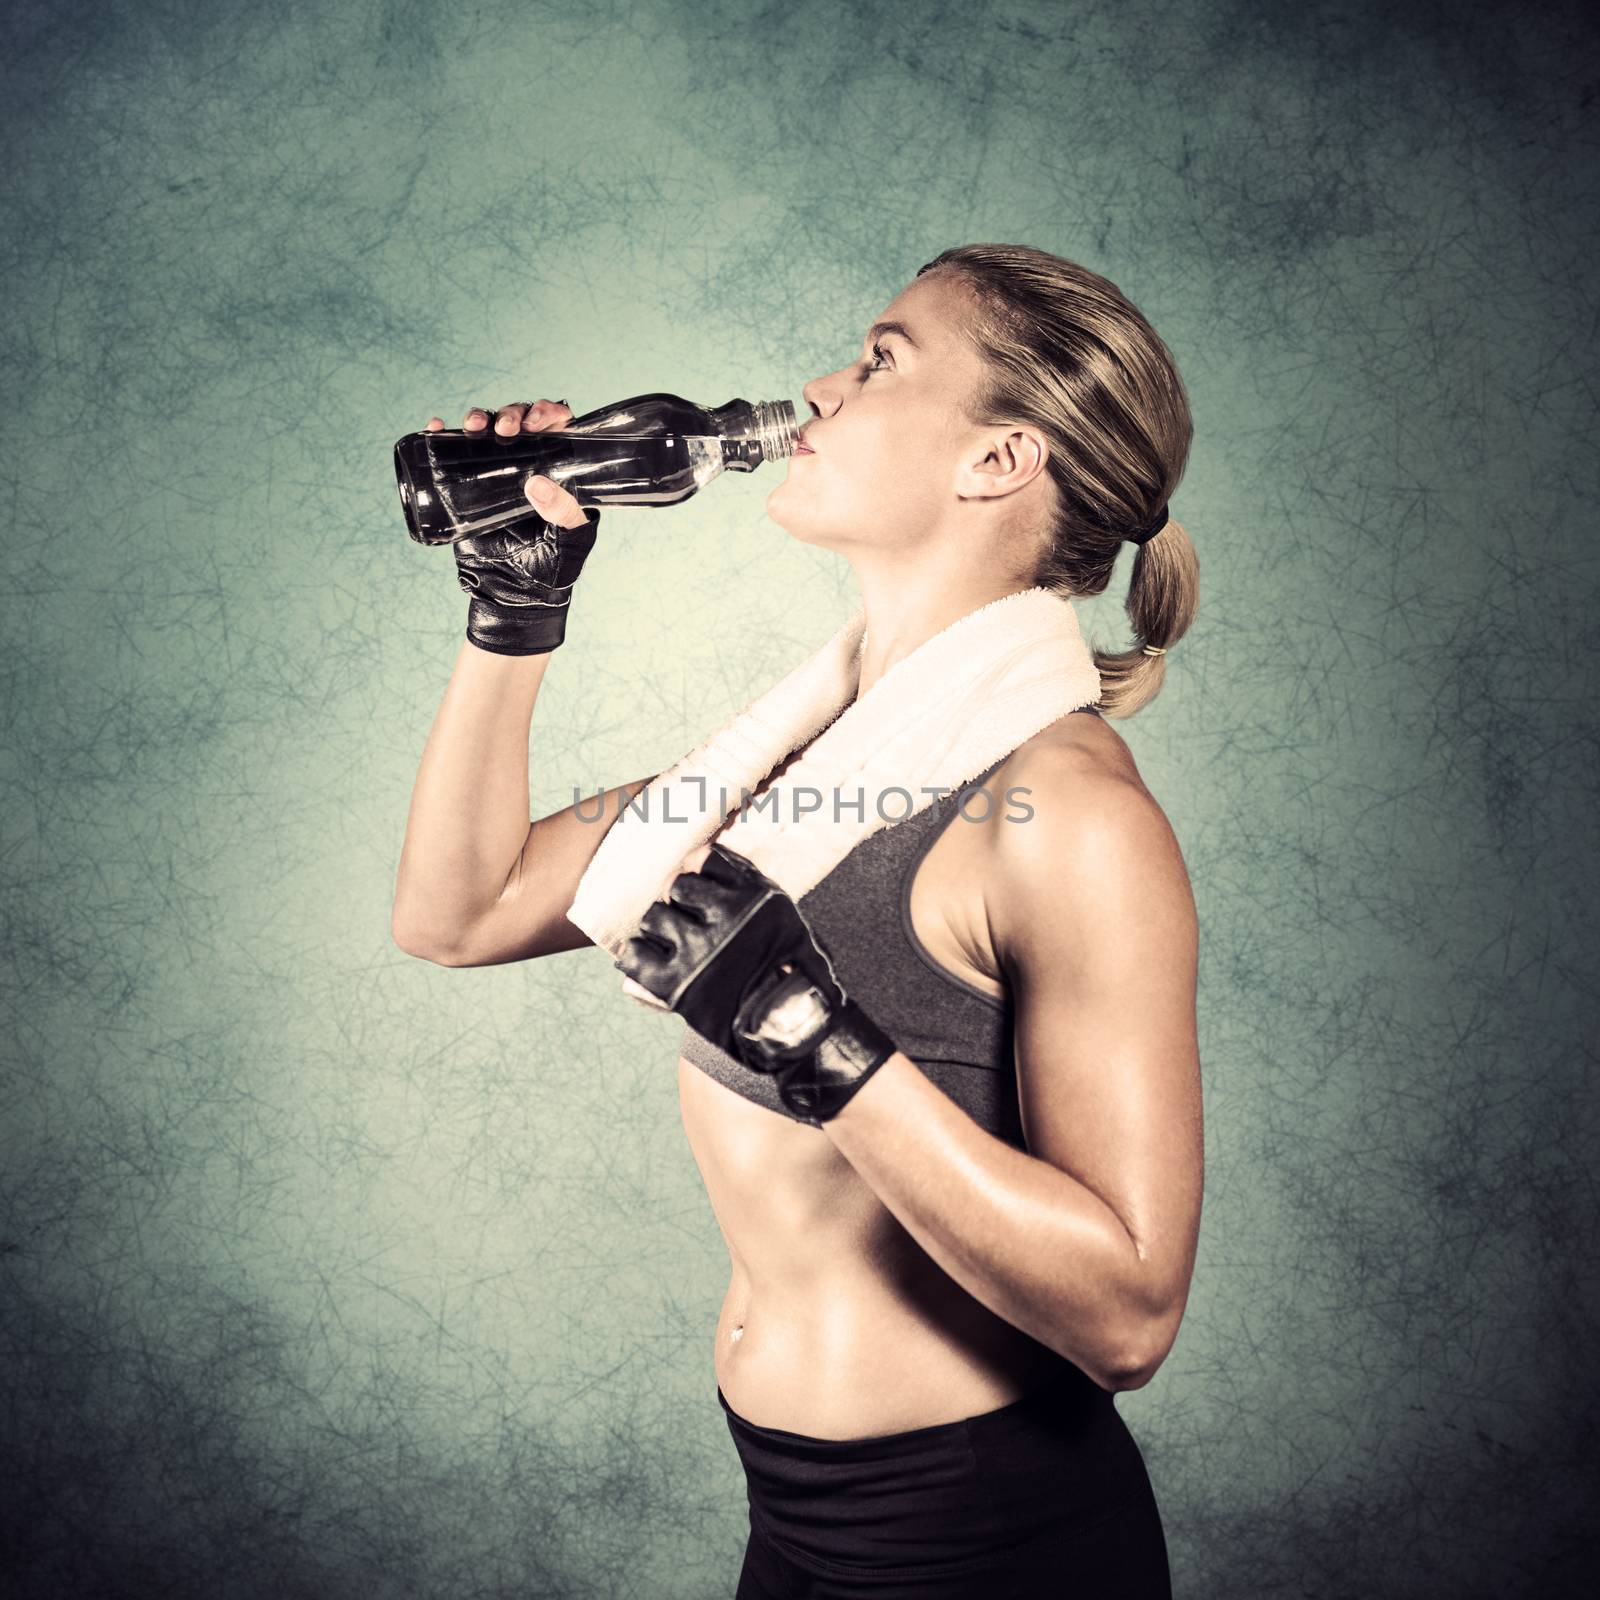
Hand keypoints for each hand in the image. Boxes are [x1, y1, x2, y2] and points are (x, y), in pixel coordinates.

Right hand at [426, 399, 598, 655]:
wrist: (514, 594)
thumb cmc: (552, 568)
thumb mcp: (569, 540)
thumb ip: (563, 513)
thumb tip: (538, 483)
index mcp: (559, 470)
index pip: (557, 427)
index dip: (548, 412)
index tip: (538, 421)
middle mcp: (529, 464)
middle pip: (519, 421)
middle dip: (512, 414)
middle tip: (507, 428)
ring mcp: (497, 473)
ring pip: (488, 430)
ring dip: (481, 417)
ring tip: (476, 426)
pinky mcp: (470, 486)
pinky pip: (455, 453)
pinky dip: (444, 435)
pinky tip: (439, 427)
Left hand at [615, 842, 897, 1126]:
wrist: (791, 1031)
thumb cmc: (796, 976)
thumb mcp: (788, 920)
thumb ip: (749, 887)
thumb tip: (697, 857)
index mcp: (756, 897)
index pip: (705, 859)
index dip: (698, 870)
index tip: (701, 888)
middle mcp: (727, 917)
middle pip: (676, 885)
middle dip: (678, 901)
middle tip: (687, 921)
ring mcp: (699, 950)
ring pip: (653, 916)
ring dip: (659, 929)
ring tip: (671, 944)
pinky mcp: (676, 984)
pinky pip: (634, 954)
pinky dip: (637, 957)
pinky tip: (649, 964)